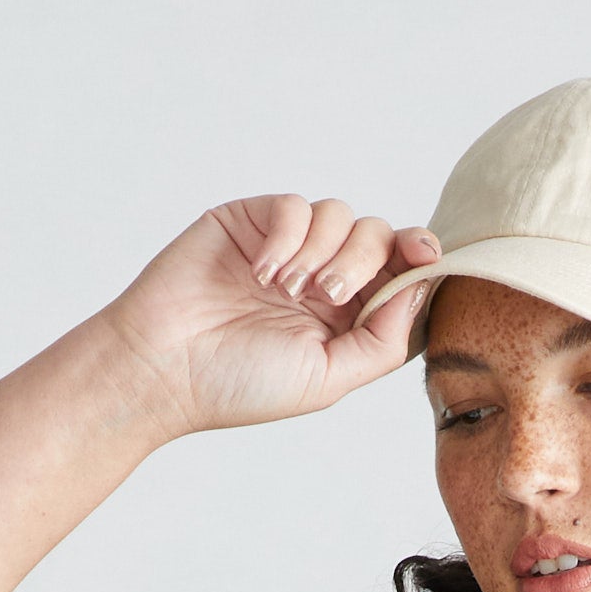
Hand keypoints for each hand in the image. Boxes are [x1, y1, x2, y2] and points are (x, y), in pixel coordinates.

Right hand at [99, 195, 440, 442]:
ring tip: (284, 289)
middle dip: (363, 260)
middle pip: (378, 238)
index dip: (419, 259)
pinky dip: (288, 236)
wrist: (164, 367)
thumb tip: (423, 290)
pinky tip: (263, 271)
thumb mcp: (329, 377)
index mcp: (346, 320)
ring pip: (340, 216)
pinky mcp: (253, 222)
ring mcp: (288, 248)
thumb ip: (383, 340)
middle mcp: (322, 280)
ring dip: (321, 251)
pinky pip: (295, 206)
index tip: (426, 255)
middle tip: (326, 294)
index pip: (399, 276)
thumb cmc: (240, 384)